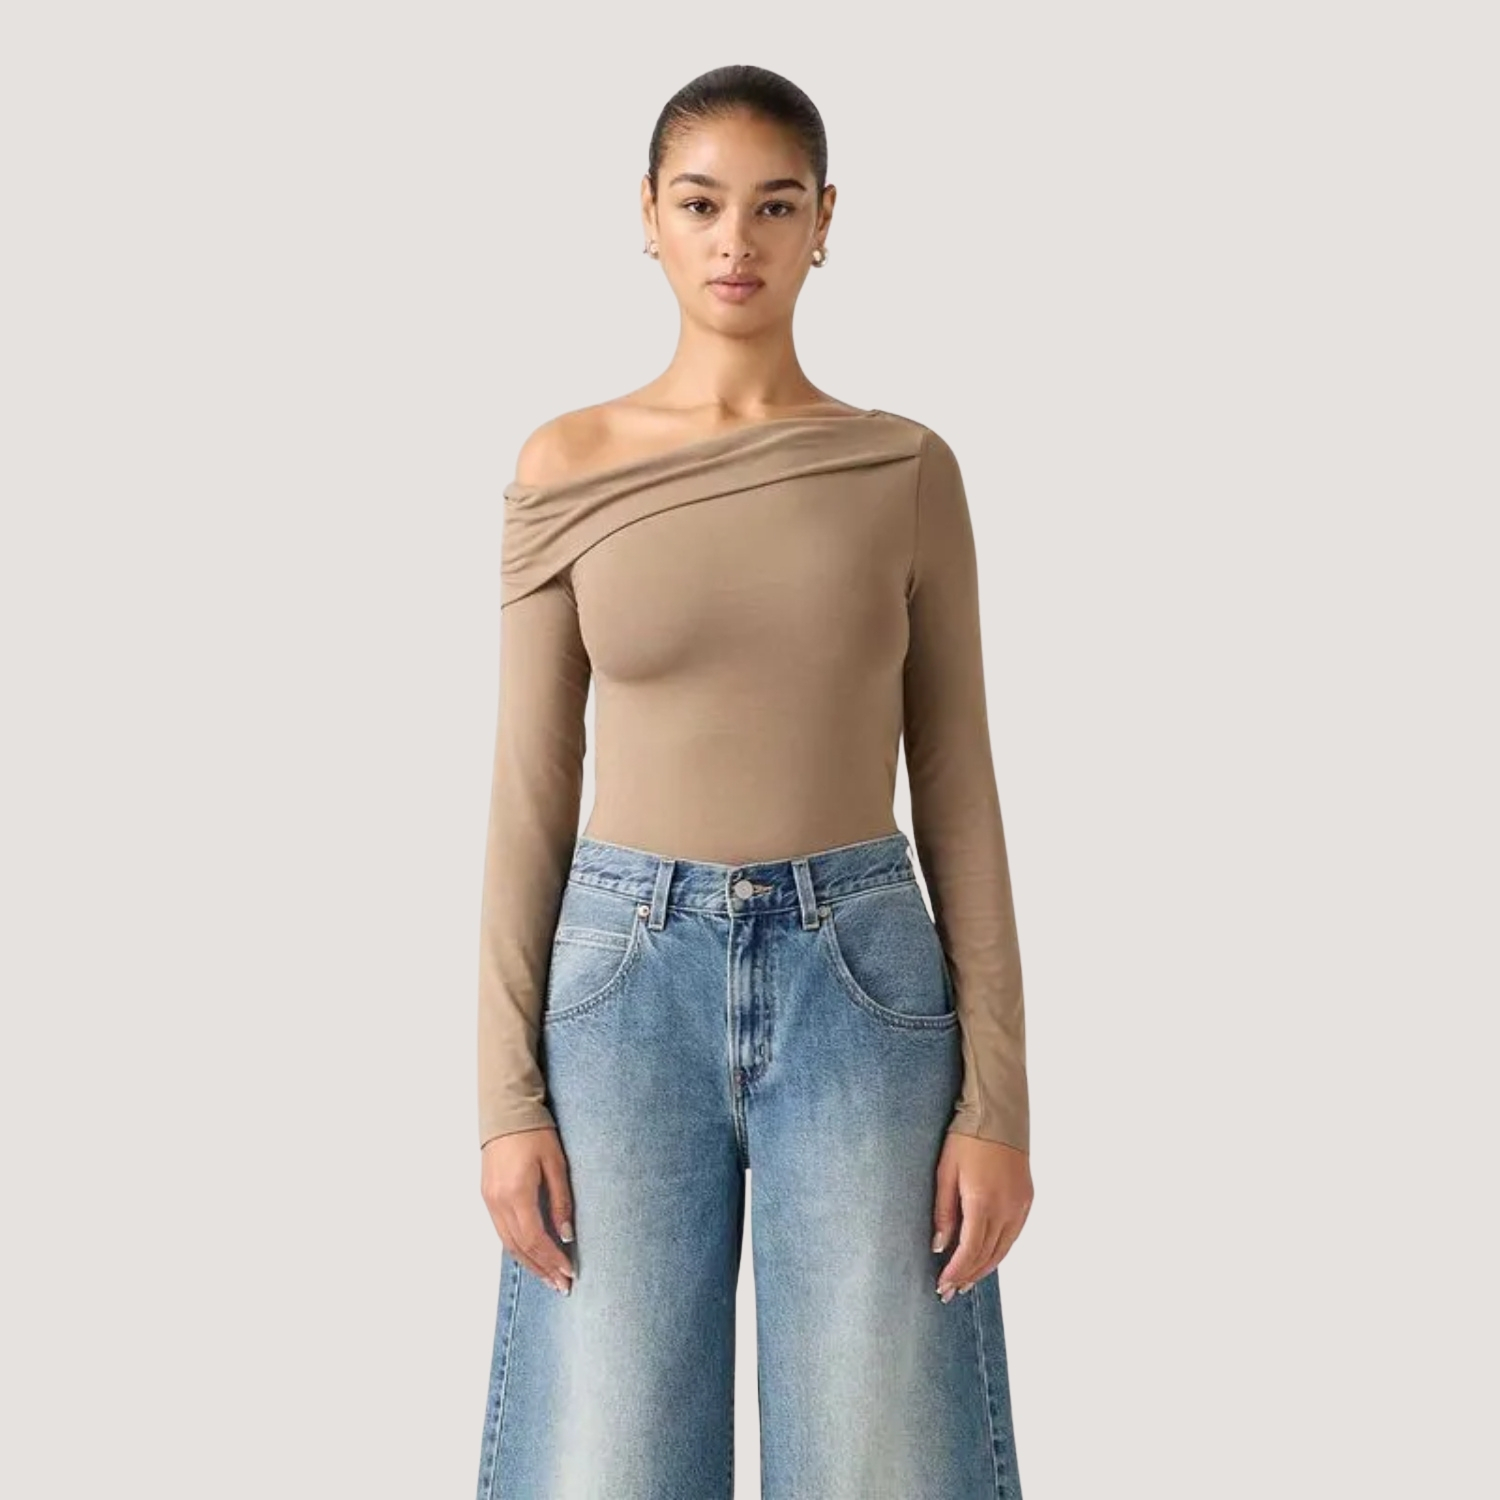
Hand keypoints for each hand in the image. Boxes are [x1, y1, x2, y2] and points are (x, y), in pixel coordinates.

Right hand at [480, 1126, 576, 1295]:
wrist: (506, 1112)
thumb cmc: (535, 1133)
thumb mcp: (556, 1164)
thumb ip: (560, 1201)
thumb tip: (566, 1235)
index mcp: (516, 1194)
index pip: (536, 1239)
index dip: (553, 1259)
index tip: (569, 1273)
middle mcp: (498, 1203)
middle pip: (520, 1248)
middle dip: (542, 1269)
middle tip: (561, 1287)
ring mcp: (489, 1201)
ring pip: (508, 1244)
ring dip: (529, 1263)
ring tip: (548, 1279)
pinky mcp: (487, 1196)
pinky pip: (502, 1232)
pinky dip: (517, 1248)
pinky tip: (531, 1256)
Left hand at [931, 1132, 1032, 1301]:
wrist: (998, 1114)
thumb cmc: (966, 1138)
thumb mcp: (945, 1172)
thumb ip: (943, 1212)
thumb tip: (939, 1246)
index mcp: (983, 1202)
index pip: (969, 1250)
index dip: (956, 1271)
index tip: (943, 1284)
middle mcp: (1006, 1209)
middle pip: (986, 1254)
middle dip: (967, 1275)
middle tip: (950, 1292)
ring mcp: (1019, 1205)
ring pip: (1002, 1249)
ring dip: (984, 1268)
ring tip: (966, 1282)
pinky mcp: (1026, 1200)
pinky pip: (1013, 1236)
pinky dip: (998, 1252)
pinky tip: (986, 1258)